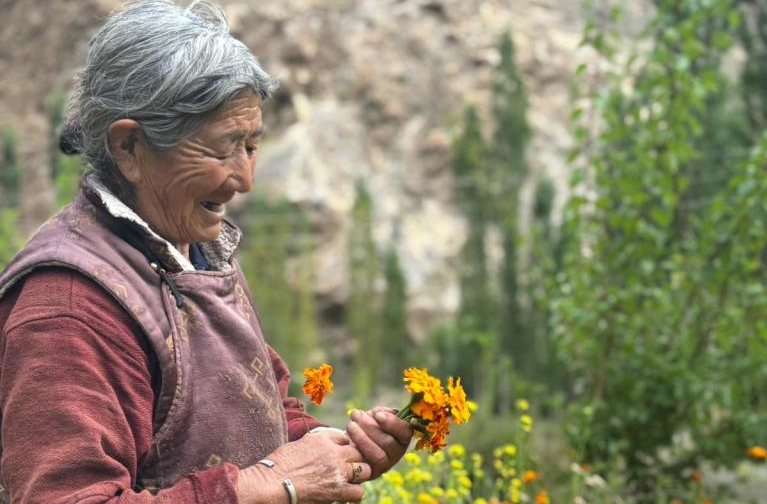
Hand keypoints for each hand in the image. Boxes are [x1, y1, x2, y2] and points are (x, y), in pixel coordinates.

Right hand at [237, 429, 372, 503]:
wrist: (271, 483)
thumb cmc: (280, 464)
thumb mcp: (300, 443)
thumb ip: (317, 442)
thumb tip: (326, 443)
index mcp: (323, 438)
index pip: (346, 437)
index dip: (344, 446)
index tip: (339, 453)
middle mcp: (334, 452)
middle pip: (359, 451)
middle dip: (355, 459)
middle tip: (348, 467)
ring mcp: (338, 471)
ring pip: (365, 469)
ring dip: (359, 475)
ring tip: (350, 480)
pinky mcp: (337, 490)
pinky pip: (358, 492)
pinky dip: (354, 493)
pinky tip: (345, 493)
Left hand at [346, 406, 413, 478]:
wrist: (349, 442)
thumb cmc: (365, 425)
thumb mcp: (373, 416)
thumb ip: (379, 413)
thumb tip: (379, 414)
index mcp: (402, 436)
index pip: (404, 431)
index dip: (392, 423)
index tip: (377, 415)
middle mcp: (397, 452)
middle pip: (388, 442)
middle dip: (370, 427)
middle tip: (356, 415)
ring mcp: (385, 465)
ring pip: (378, 455)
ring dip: (361, 438)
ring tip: (351, 425)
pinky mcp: (372, 473)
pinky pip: (365, 464)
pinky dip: (356, 449)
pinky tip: (347, 437)